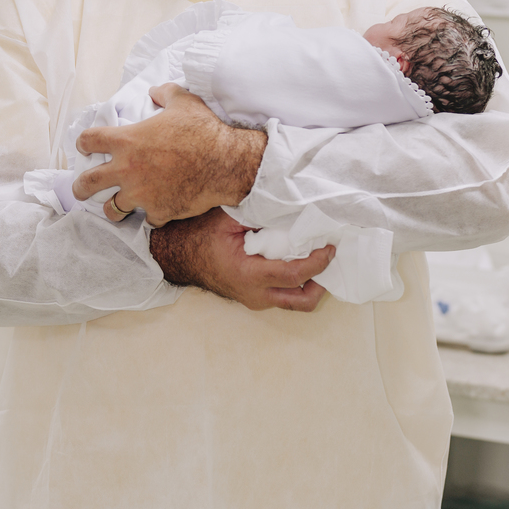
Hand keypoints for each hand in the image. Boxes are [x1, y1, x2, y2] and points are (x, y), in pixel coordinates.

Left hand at [72, 85, 265, 225]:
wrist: (225, 162)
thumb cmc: (203, 130)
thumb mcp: (183, 101)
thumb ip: (164, 93)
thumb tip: (154, 91)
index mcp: (127, 141)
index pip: (90, 140)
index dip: (84, 142)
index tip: (85, 146)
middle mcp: (127, 170)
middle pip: (88, 182)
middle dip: (80, 187)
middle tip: (80, 189)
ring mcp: (141, 194)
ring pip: (112, 208)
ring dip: (112, 208)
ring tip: (115, 208)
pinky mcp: (158, 211)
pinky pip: (148, 219)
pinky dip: (152, 215)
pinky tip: (157, 212)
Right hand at [149, 208, 333, 311]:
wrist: (179, 256)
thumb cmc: (200, 235)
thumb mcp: (229, 218)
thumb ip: (259, 213)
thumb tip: (292, 206)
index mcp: (248, 274)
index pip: (294, 275)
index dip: (317, 262)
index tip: (330, 246)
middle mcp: (254, 294)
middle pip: (302, 300)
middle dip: (322, 282)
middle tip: (329, 257)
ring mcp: (255, 300)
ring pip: (295, 303)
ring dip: (311, 284)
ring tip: (317, 259)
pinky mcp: (256, 299)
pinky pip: (285, 296)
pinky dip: (298, 282)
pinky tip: (300, 261)